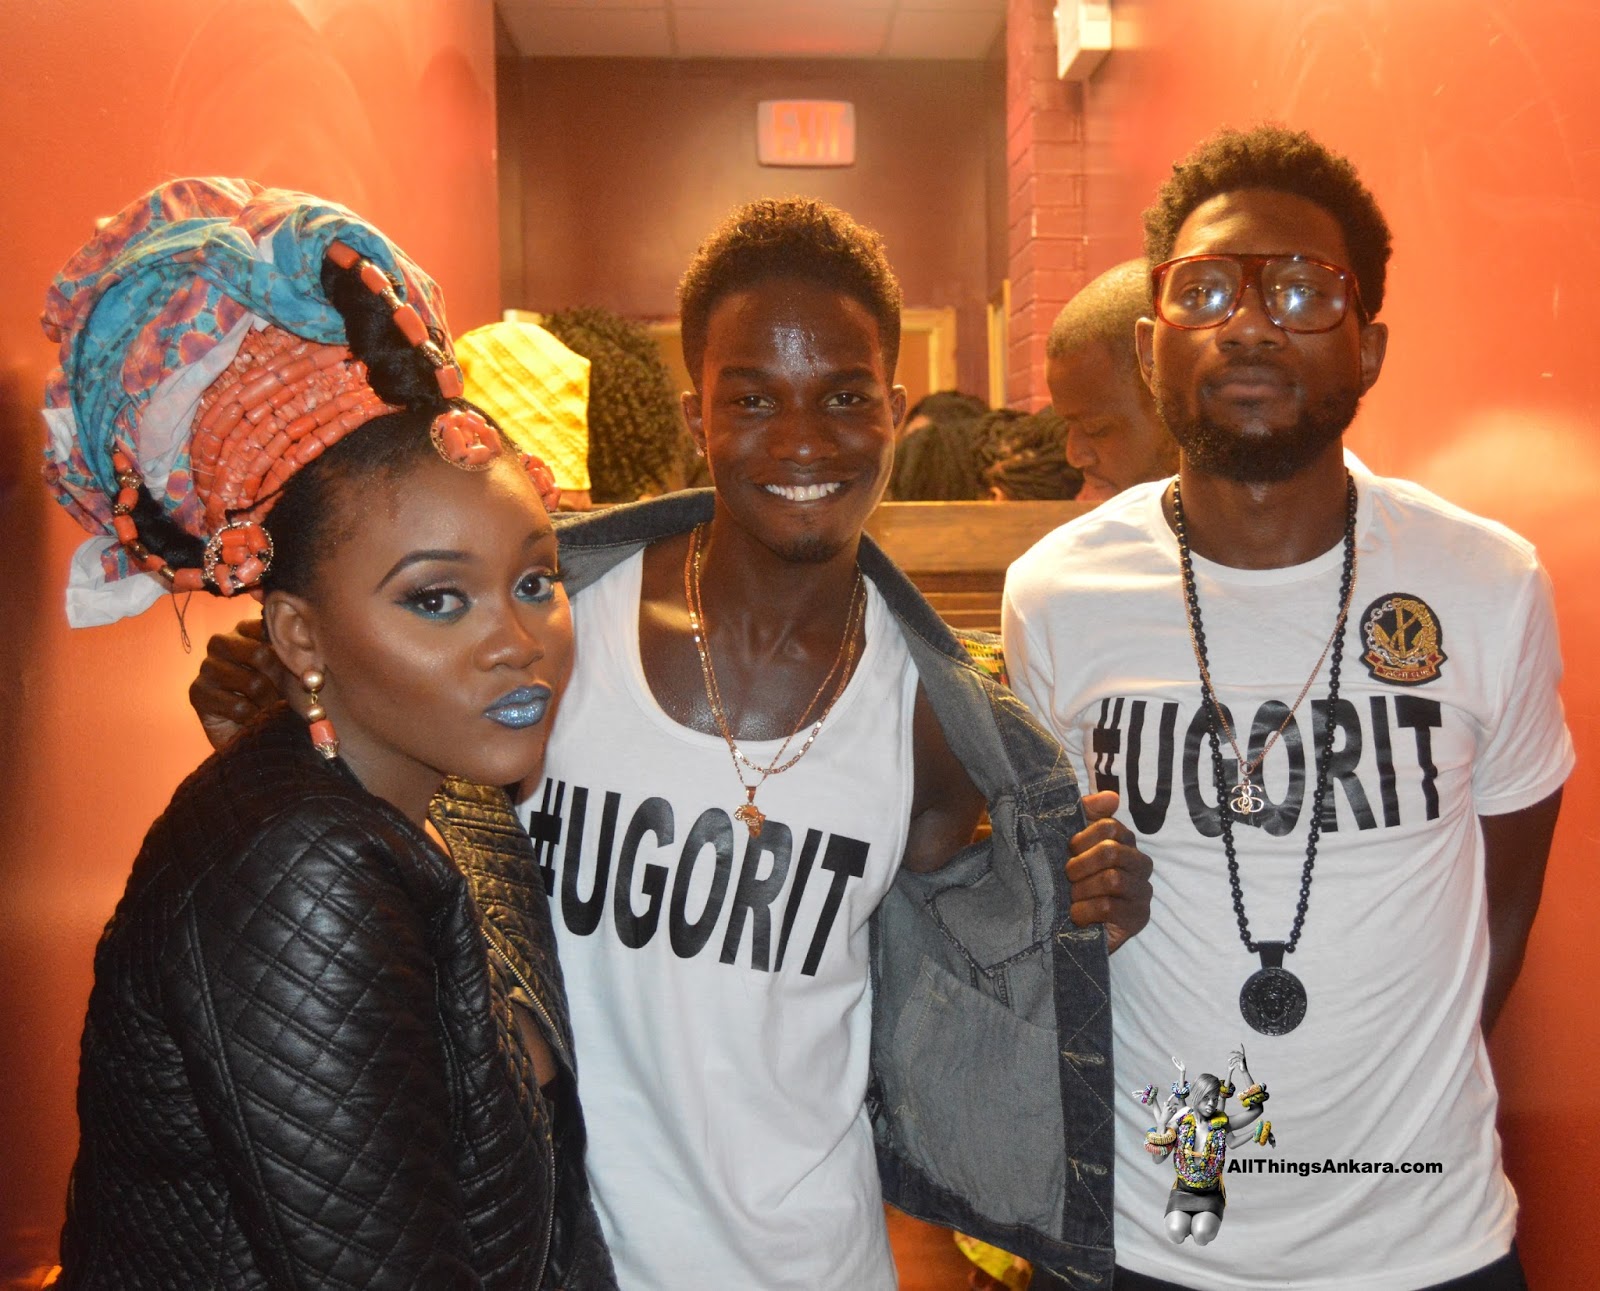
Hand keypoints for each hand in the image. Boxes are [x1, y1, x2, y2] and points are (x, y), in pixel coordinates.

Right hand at [189, 617, 290, 750]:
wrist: (257, 734)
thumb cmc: (278, 696)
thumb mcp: (294, 673)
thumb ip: (299, 658)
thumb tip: (311, 665)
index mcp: (245, 630)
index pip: (268, 629)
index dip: (289, 655)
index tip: (299, 670)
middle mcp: (221, 643)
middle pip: (260, 653)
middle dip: (277, 680)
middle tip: (279, 695)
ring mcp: (207, 667)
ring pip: (252, 683)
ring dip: (267, 702)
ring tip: (265, 708)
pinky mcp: (197, 692)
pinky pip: (238, 707)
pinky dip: (252, 718)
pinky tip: (250, 719)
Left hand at [1066, 790, 1152, 953]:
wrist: (1069, 927)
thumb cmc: (1073, 881)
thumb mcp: (1073, 845)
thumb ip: (1088, 814)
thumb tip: (1111, 796)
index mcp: (1125, 843)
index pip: (1109, 826)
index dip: (1082, 838)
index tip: (1069, 851)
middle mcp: (1140, 865)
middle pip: (1111, 851)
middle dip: (1080, 865)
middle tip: (1068, 878)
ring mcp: (1142, 892)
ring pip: (1112, 879)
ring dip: (1082, 889)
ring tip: (1073, 897)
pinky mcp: (1138, 918)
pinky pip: (1109, 907)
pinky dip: (1085, 910)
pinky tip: (1077, 915)